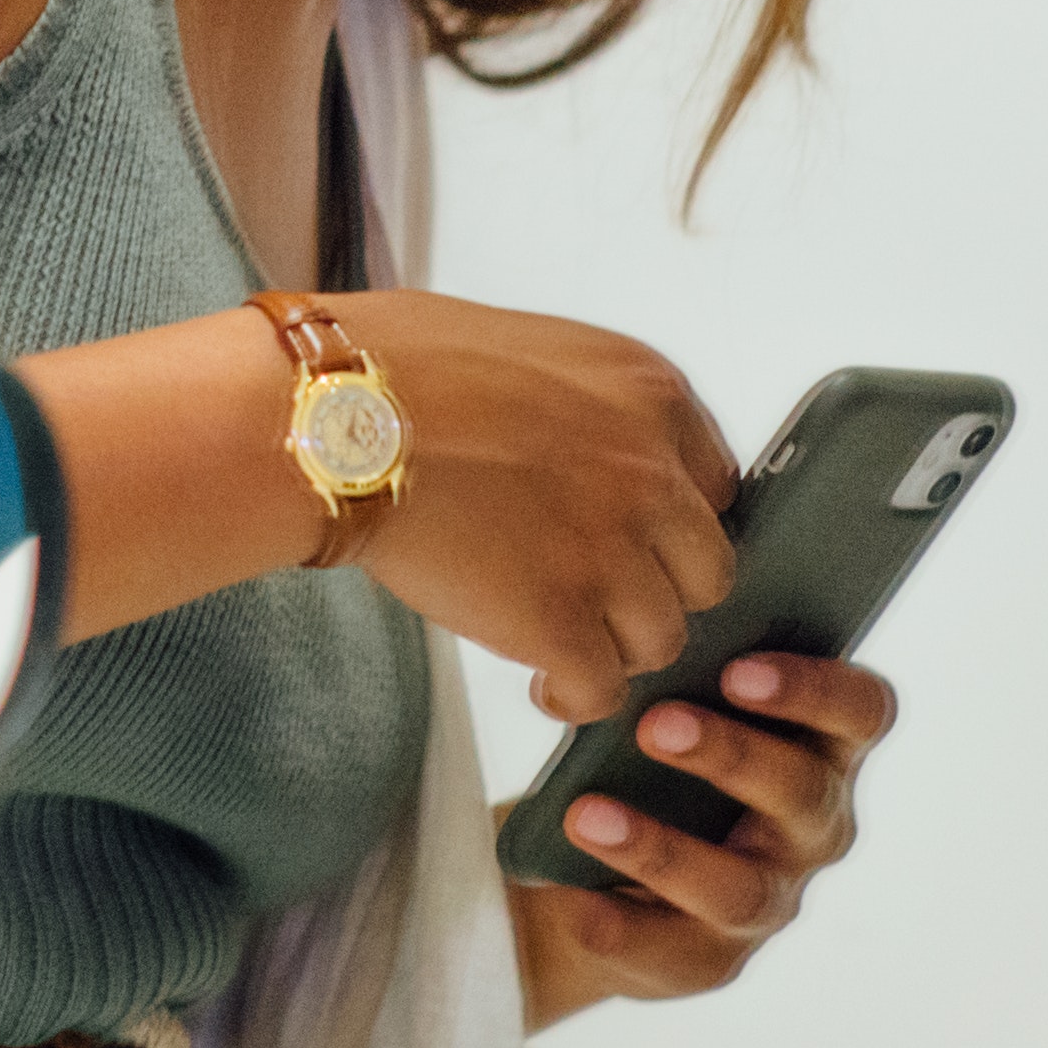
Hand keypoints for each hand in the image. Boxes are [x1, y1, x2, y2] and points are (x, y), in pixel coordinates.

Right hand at [355, 297, 742, 715]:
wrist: (332, 415)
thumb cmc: (397, 367)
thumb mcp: (533, 352)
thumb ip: (591, 410)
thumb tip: (588, 459)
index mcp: (651, 395)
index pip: (715, 488)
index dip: (668, 527)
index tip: (632, 543)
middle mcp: (652, 474)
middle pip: (705, 572)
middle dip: (654, 591)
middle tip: (597, 597)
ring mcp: (612, 552)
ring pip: (662, 637)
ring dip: (611, 646)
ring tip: (557, 642)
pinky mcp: (562, 620)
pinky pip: (603, 689)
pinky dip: (575, 696)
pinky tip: (544, 684)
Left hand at [514, 652, 892, 1025]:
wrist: (595, 868)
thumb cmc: (650, 759)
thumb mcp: (671, 710)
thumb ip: (678, 679)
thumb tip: (631, 635)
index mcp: (819, 748)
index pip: (860, 712)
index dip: (815, 690)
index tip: (738, 669)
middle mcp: (812, 828)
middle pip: (800, 792)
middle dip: (730, 755)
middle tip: (654, 725)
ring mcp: (768, 899)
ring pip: (738, 887)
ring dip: (661, 848)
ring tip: (586, 817)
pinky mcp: (709, 958)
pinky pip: (669, 948)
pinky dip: (618, 925)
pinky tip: (575, 901)